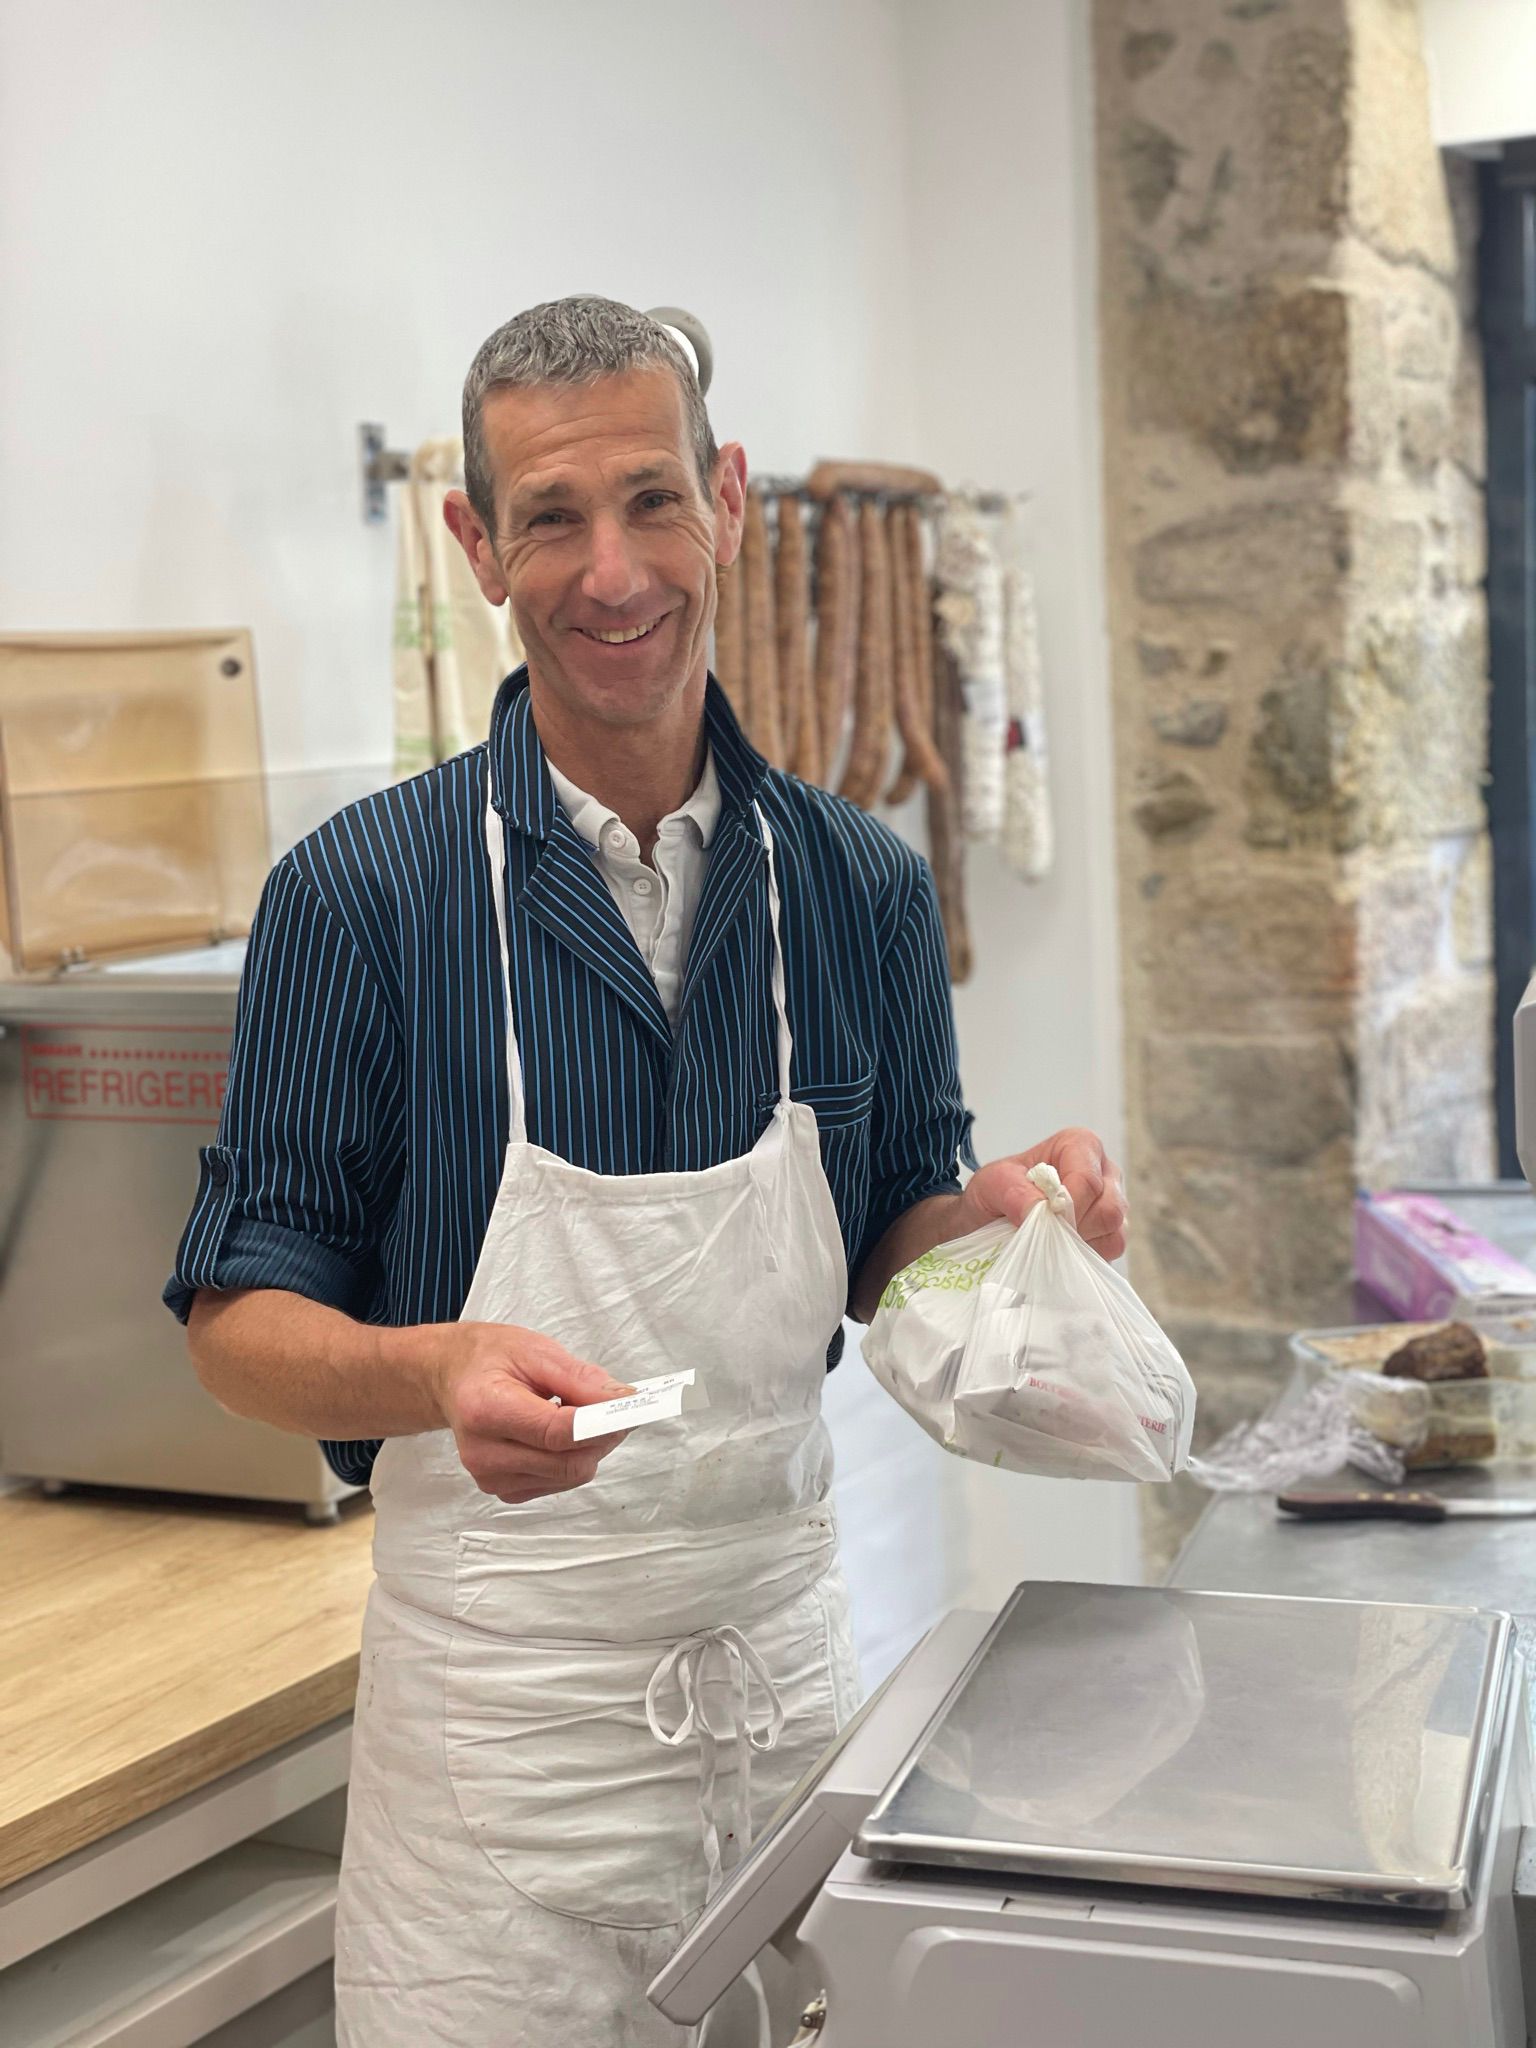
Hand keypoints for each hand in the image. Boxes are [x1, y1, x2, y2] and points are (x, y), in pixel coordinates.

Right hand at [433, 1322, 633, 1502]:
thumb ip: (580, 1379)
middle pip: (567, 1462)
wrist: (453, 1378)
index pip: (556, 1432)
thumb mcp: (536, 1351)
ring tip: (576, 1414)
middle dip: (601, 1437)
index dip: (599, 1423)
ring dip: (589, 1448)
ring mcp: (491, 1477)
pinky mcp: (503, 1490)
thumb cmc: (491, 1359)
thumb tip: (621, 1400)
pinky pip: (558, 1482)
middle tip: (614, 1408)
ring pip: (569, 1475)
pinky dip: (572, 1458)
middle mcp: (483, 1452)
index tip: (628, 1407)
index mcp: (485, 1410)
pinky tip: (559, 1434)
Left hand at [954, 1127, 1128, 1262]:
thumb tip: (1036, 1211)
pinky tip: (1059, 1250)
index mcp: (1080, 1146)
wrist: (991, 1218)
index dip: (1068, 1206)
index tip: (1043, 1220)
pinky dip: (1084, 1257)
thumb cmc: (997, 1192)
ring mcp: (1113, 1204)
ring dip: (1078, 1245)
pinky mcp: (1112, 1233)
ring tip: (1047, 1240)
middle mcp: (1105, 1173)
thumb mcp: (991, 1183)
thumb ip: (1011, 1191)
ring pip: (1114, 1233)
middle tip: (1042, 1234)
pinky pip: (1111, 1251)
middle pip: (1109, 1209)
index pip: (1088, 1179)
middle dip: (1073, 1228)